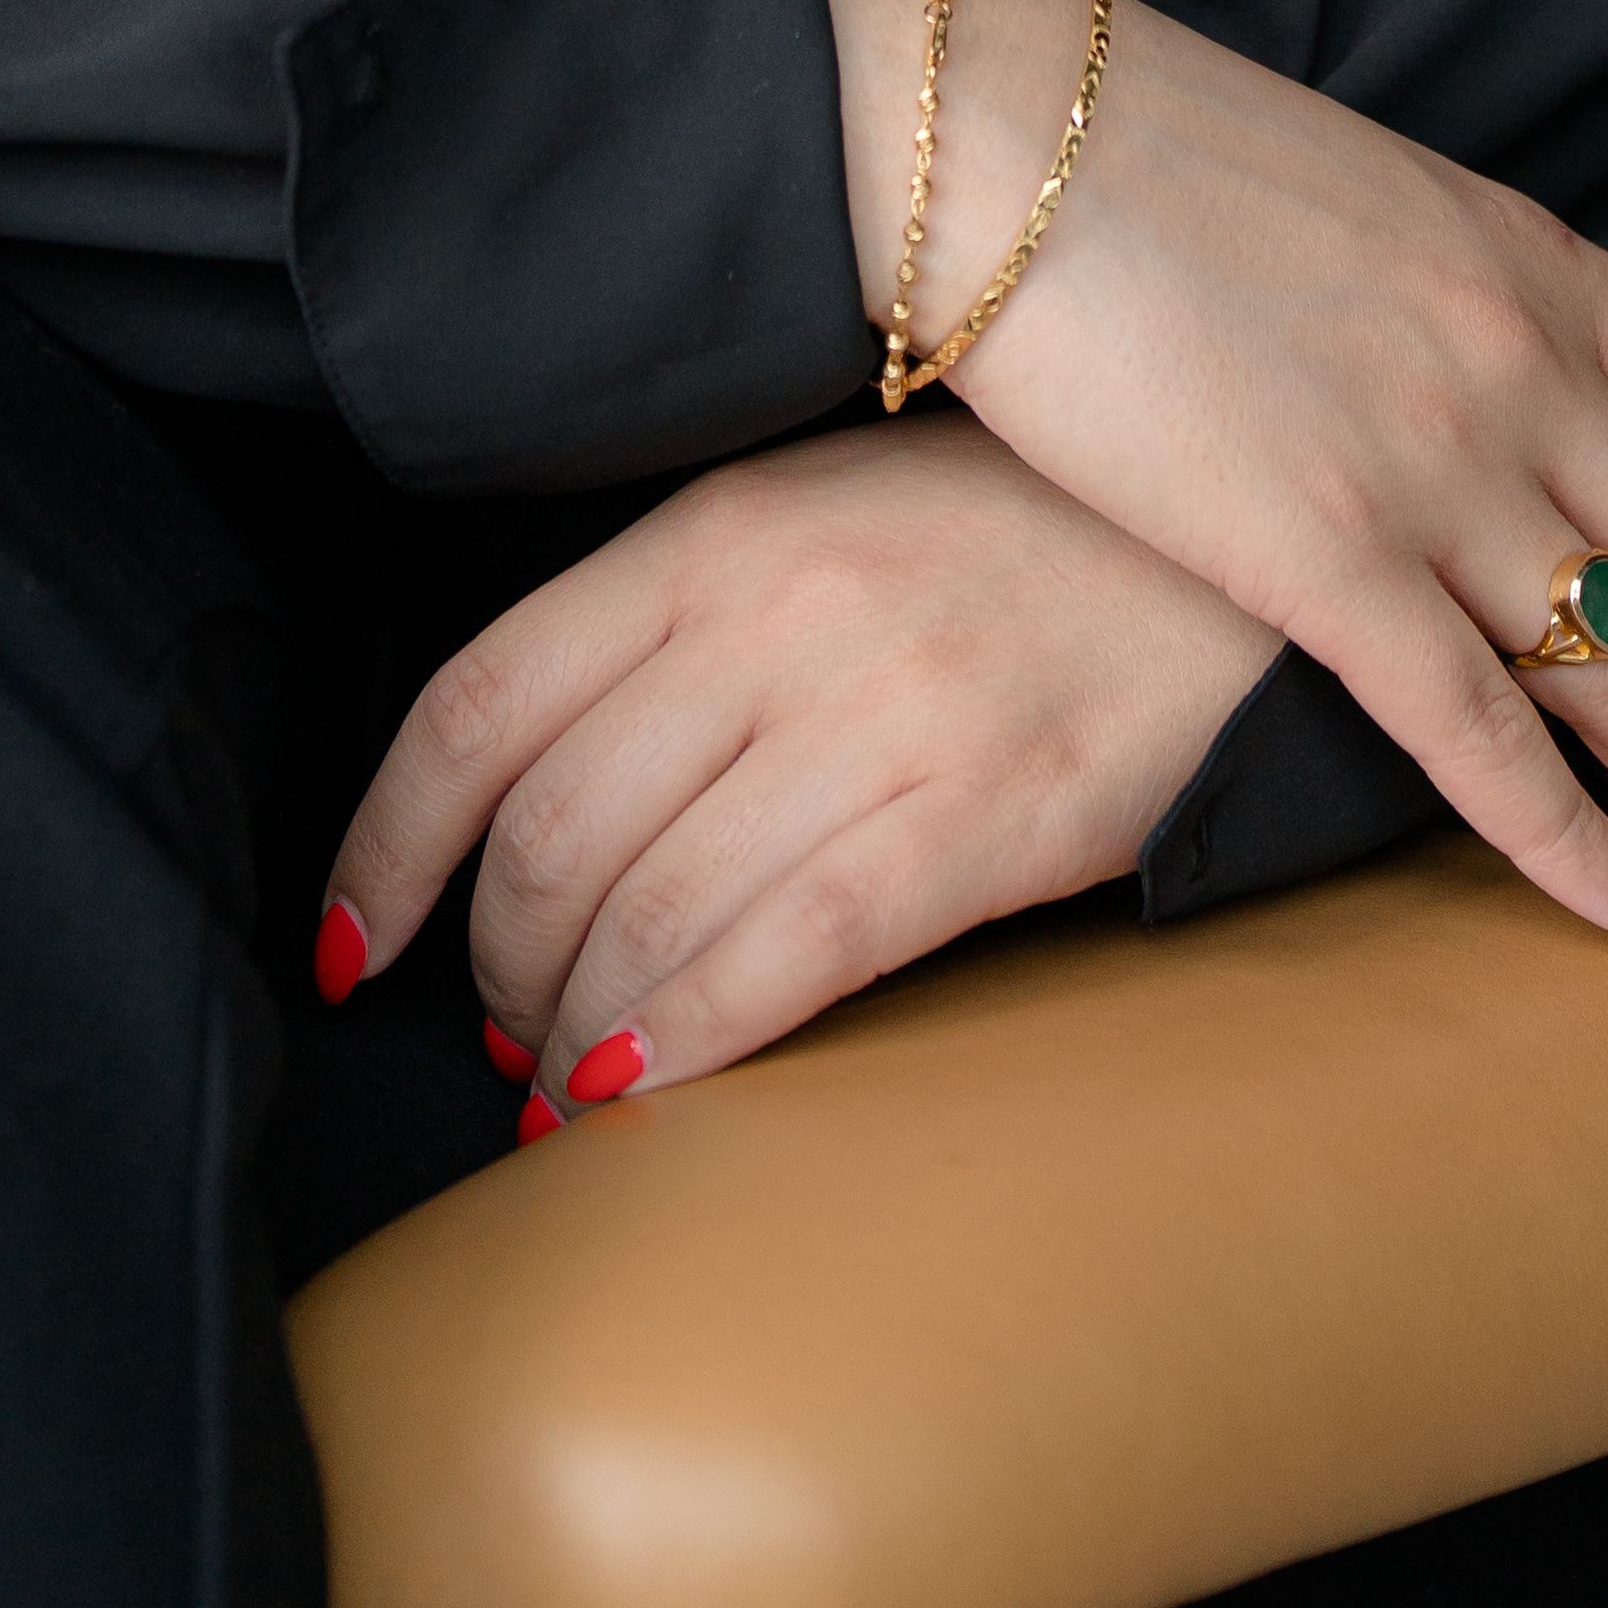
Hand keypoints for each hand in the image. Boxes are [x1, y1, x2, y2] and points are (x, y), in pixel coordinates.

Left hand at [316, 410, 1275, 1105]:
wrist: (1256, 533)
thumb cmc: (1028, 534)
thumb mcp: (832, 510)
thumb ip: (687, 613)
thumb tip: (543, 787)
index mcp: (716, 525)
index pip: (477, 702)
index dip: (385, 847)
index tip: (350, 944)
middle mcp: (775, 612)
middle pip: (547, 833)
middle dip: (493, 970)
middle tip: (502, 1040)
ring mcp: (879, 712)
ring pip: (646, 911)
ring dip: (575, 1034)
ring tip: (567, 1086)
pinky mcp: (981, 812)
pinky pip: (782, 954)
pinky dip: (684, 1044)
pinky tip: (644, 1096)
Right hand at [805, 0, 1607, 950]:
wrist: (1012, 132)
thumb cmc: (1156, 152)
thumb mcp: (1367, 190)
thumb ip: (1451, 287)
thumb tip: (1479, 359)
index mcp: (1535, 263)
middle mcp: (1524, 367)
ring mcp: (1435, 468)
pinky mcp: (1324, 560)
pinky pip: (1481, 738)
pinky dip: (1574, 843)